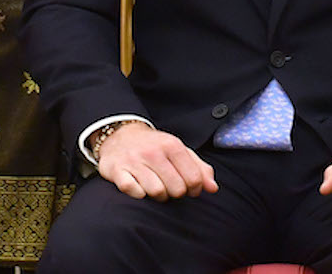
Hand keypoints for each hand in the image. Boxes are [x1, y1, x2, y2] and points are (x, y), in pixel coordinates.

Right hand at [95, 122, 217, 200]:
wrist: (121, 136)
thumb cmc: (156, 147)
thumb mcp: (179, 151)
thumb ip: (199, 168)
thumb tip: (213, 189)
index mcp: (173, 146)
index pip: (193, 178)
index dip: (195, 189)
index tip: (191, 190)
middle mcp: (154, 152)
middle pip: (177, 188)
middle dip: (177, 193)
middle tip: (173, 189)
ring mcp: (135, 161)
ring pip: (156, 192)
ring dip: (159, 196)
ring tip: (158, 188)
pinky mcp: (117, 171)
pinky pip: (133, 191)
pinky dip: (139, 194)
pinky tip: (140, 187)